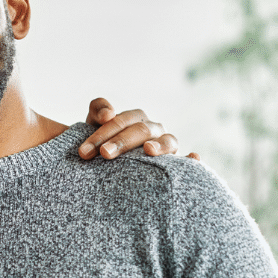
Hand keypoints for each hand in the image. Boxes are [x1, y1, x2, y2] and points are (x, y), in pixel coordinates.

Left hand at [78, 98, 199, 160]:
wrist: (110, 165)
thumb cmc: (101, 145)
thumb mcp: (92, 129)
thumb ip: (97, 112)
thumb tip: (108, 113)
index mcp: (132, 118)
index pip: (119, 119)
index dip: (102, 131)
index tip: (84, 150)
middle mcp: (151, 128)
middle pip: (139, 130)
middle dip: (120, 141)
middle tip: (103, 154)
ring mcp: (164, 144)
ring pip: (167, 140)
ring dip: (158, 144)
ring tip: (148, 150)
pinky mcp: (174, 163)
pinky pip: (186, 161)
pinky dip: (191, 158)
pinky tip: (193, 157)